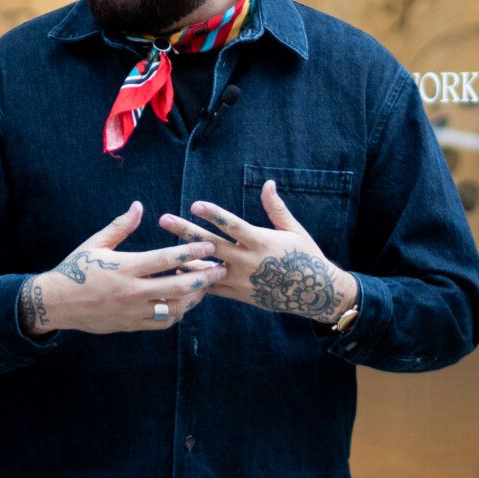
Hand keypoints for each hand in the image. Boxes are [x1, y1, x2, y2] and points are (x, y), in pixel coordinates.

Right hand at [21, 203, 226, 335]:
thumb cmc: (76, 268)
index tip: (209, 245)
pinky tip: (185, 302)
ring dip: (194, 297)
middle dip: (204, 278)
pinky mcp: (131, 325)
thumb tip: (138, 206)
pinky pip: (163, 322)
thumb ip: (120, 226)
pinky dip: (178, 313)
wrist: (57, 303)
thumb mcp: (95, 243)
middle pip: (178, 287)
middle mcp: (131, 291)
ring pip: (175, 308)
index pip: (166, 259)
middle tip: (221, 269)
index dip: (191, 252)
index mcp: (124, 267)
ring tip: (205, 286)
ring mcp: (133, 311)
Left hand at [160, 182, 355, 322]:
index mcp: (262, 241)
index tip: (195, 205)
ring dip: (185, 259)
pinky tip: (180, 274)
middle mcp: (248, 260)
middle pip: (211, 244)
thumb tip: (268, 183)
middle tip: (165, 220)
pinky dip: (196, 281)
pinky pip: (213, 288)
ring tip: (164, 253)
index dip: (213, 214)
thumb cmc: (306, 256)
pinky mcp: (240, 294)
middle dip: (186, 231)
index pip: (232, 225)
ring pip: (207, 268)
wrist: (315, 293)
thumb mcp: (294, 230)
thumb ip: (276, 208)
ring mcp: (242, 279)